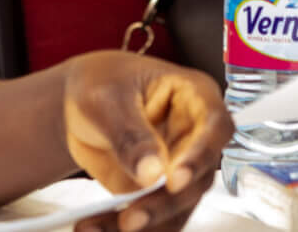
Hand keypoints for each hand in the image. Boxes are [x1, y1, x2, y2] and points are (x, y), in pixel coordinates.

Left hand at [55, 51, 231, 231]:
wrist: (82, 103)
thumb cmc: (103, 81)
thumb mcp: (107, 98)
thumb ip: (129, 133)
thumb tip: (152, 172)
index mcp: (195, 97)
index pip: (214, 126)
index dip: (200, 155)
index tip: (175, 180)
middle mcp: (195, 137)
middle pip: (198, 178)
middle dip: (164, 204)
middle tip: (130, 219)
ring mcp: (179, 169)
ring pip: (177, 207)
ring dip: (145, 225)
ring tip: (97, 228)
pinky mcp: (159, 193)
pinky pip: (152, 220)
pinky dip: (121, 229)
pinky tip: (95, 228)